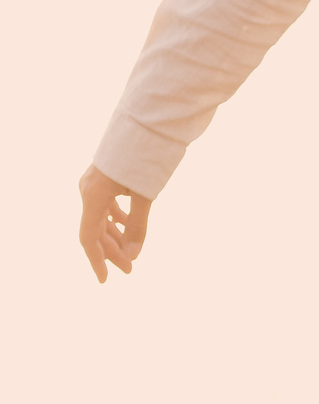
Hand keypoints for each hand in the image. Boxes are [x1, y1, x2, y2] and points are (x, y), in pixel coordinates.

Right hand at [78, 166, 152, 282]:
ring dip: (115, 238)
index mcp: (93, 196)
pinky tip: (126, 229)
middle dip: (112, 252)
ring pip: (100, 219)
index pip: (89, 237)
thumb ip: (138, 225)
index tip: (106, 280)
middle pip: (95, 231)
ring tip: (131, 255)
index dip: (97, 261)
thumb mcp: (145, 195)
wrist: (144, 123)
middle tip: (131, 271)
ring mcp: (93, 184)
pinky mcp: (102, 179)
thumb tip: (134, 255)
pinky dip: (116, 221)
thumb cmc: (145, 158)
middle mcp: (87, 190)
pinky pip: (104, 206)